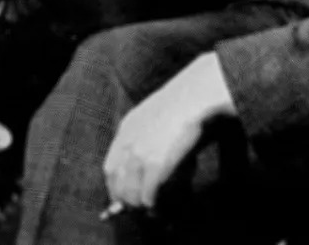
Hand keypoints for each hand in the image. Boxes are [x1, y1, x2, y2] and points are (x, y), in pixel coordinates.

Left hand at [102, 53, 235, 210]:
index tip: (125, 200)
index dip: (116, 188)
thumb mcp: (160, 119)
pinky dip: (156, 209)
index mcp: (127, 128)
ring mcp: (140, 154)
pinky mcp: (155, 165)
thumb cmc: (188, 104)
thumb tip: (156, 174)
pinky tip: (164, 212)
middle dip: (129, 204)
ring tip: (157, 214)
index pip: (110, 169)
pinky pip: (149, 198)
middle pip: (117, 186)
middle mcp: (128, 143)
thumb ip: (153, 141)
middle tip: (144, 213)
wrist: (198, 94)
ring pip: (131, 197)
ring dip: (144, 209)